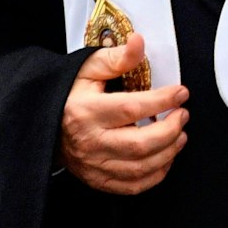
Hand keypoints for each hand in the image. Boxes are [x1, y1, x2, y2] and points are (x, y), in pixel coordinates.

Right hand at [58, 32, 189, 194]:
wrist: (45, 125)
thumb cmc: (69, 96)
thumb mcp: (88, 69)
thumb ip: (117, 58)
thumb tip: (138, 42)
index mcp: (86, 112)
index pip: (131, 109)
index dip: (162, 101)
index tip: (180, 93)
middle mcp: (90, 142)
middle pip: (140, 144)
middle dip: (170, 129)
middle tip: (183, 114)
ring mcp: (94, 165)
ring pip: (140, 168)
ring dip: (169, 152)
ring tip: (180, 134)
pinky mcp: (98, 180)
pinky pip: (133, 186)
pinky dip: (156, 174)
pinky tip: (165, 157)